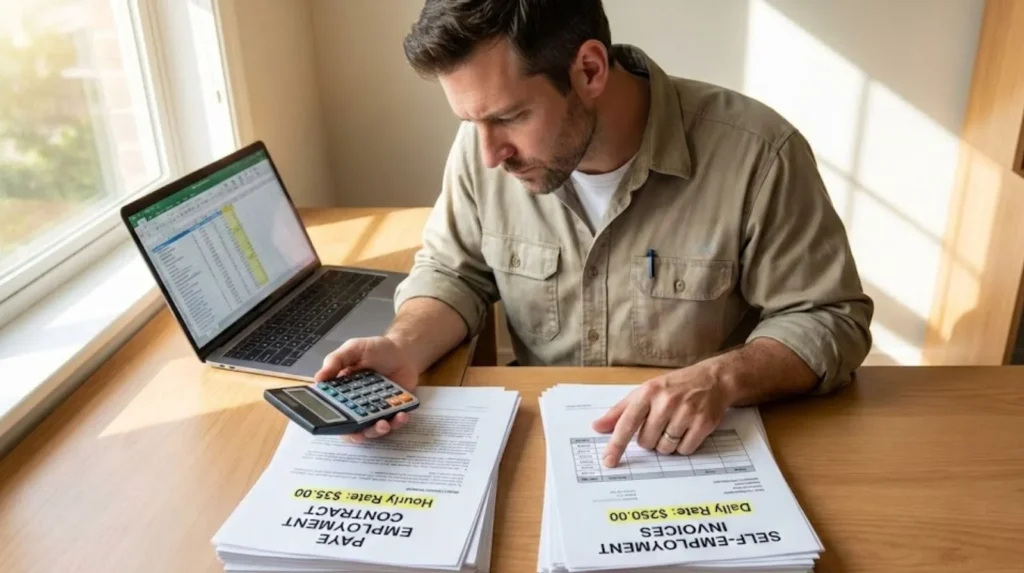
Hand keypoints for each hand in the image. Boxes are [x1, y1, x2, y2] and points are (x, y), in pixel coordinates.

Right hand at [315, 336, 418, 442]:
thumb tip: (318, 378)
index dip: (332, 423)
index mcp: (343, 392)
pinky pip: (394, 423)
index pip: (333, 412)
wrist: (404, 350)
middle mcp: (358, 405)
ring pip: (373, 429)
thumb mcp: (353, 348)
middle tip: (361, 431)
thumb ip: (336, 360)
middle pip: (352, 428)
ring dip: (378, 431)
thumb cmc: (377, 349)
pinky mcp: (394, 410)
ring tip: (384, 424)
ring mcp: (377, 410)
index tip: (337, 424)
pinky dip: (397, 422)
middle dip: (357, 433)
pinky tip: (401, 415)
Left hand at [591, 363, 732, 467]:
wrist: (713, 379)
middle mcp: (666, 402)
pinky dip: (683, 446)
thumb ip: (620, 411)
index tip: (608, 461)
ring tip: (674, 426)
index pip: (626, 423)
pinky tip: (687, 431)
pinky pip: (685, 450)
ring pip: (665, 448)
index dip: (616, 444)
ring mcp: (686, 412)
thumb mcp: (645, 391)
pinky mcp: (703, 423)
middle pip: (646, 442)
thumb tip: (597, 427)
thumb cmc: (674, 386)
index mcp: (647, 393)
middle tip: (659, 425)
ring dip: (666, 444)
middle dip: (650, 440)